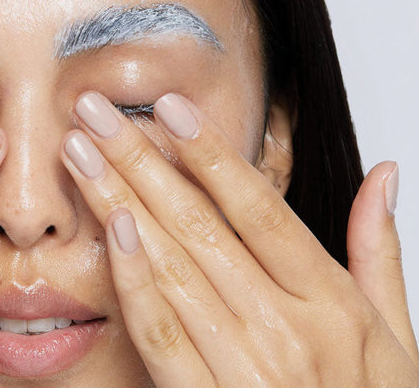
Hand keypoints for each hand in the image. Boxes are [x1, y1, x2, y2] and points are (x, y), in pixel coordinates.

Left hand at [62, 91, 418, 385]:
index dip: (211, 154)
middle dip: (141, 160)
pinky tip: (110, 231)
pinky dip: (134, 280)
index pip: (260, 209)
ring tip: (81, 153)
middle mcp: (287, 328)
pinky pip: (161, 333)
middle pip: (200, 225)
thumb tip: (384, 173)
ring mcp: (245, 367)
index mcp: (332, 303)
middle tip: (95, 111)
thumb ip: (380, 251)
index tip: (168, 106)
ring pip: (171, 266)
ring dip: (118, 201)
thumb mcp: (394, 337)